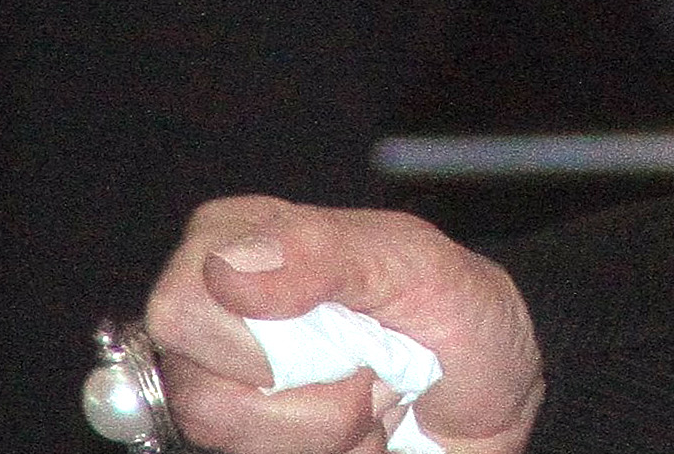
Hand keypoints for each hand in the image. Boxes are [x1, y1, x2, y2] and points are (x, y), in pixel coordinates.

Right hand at [143, 198, 542, 453]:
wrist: (490, 396)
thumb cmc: (458, 315)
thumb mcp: (416, 263)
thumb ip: (322, 251)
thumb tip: (230, 269)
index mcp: (242, 241)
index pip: (183, 303)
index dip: (253, 337)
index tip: (339, 327)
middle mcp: (217, 314)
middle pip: (200, 390)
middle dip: (307, 393)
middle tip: (366, 363)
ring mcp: (225, 384)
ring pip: (225, 437)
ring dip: (323, 429)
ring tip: (369, 393)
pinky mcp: (248, 438)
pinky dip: (326, 453)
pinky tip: (356, 427)